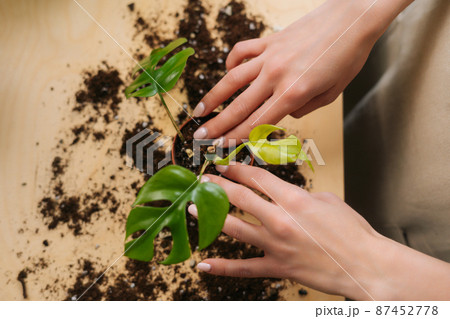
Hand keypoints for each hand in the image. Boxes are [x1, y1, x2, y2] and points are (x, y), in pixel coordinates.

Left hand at [188, 164, 449, 299]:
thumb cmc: (353, 231)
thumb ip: (301, 194)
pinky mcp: (277, 267)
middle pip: (240, 197)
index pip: (257, 178)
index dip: (237, 169)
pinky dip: (223, 267)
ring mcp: (275, 245)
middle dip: (218, 185)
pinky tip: (204, 264)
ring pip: (234, 227)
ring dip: (210, 216)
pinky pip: (244, 267)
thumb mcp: (328, 200)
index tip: (224, 165)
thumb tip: (286, 194)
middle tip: (203, 179)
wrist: (365, 264)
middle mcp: (279, 219)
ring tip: (191, 208)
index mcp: (294, 199)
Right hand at [192, 0, 412, 145]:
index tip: (220, 146)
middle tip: (199, 137)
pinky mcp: (268, 41)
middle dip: (217, 125)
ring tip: (199, 111)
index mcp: (293, 93)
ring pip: (232, 80)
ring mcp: (269, 56)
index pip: (256, 123)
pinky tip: (228, 72)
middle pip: (239, 107)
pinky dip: (231, 63)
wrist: (352, 18)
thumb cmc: (347, 57)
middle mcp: (276, 76)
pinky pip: (241, 52)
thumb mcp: (331, 93)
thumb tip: (283, 111)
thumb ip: (303, 108)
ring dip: (213, 97)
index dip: (235, 137)